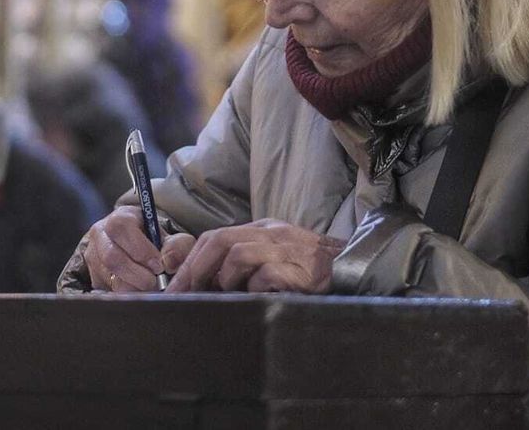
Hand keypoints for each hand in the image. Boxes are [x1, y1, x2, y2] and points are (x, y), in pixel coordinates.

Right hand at [83, 205, 164, 292]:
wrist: (138, 249)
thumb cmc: (154, 241)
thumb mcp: (169, 236)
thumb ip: (177, 246)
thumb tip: (169, 263)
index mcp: (119, 218)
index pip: (121, 229)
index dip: (141, 250)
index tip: (158, 266)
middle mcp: (100, 235)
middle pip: (111, 257)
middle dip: (137, 275)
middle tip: (155, 281)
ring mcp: (93, 257)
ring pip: (109, 278)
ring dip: (134, 287)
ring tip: (149, 286)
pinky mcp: (94, 277)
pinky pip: (109, 291)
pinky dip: (127, 295)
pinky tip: (139, 290)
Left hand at [165, 219, 344, 293]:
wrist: (354, 269)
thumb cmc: (309, 271)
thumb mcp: (274, 257)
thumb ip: (244, 264)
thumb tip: (203, 284)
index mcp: (262, 230)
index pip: (215, 237)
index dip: (190, 261)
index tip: (175, 287)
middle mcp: (272, 234)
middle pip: (220, 241)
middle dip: (196, 269)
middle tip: (185, 294)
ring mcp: (287, 250)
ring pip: (238, 255)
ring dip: (226, 280)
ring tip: (231, 296)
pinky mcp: (301, 270)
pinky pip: (266, 275)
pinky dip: (255, 289)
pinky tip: (259, 298)